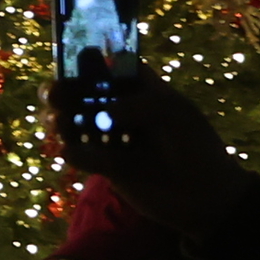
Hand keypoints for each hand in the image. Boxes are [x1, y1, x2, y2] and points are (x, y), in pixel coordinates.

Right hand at [41, 65, 247, 235]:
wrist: (205, 198)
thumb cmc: (197, 148)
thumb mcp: (176, 116)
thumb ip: (140, 105)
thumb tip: (103, 113)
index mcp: (141, 91)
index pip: (111, 68)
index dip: (91, 62)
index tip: (76, 62)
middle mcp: (121, 110)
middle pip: (82, 93)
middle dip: (63, 90)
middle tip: (54, 95)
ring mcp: (110, 138)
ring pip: (73, 122)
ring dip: (59, 119)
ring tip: (57, 123)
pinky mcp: (104, 166)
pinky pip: (78, 155)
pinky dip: (71, 152)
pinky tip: (71, 151)